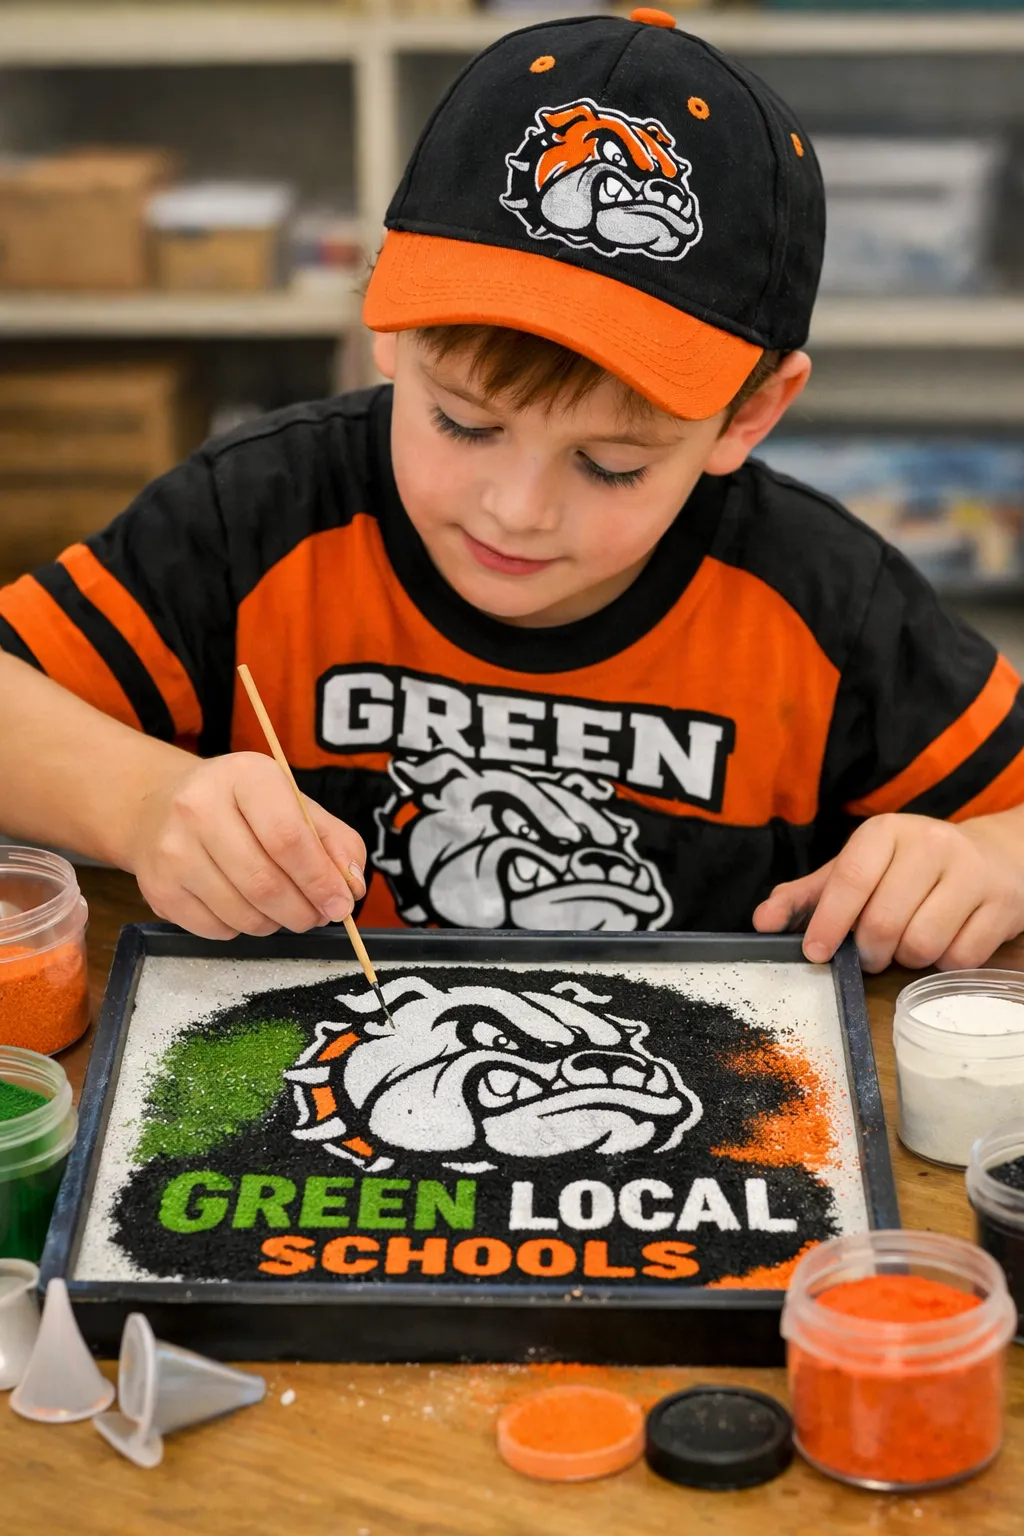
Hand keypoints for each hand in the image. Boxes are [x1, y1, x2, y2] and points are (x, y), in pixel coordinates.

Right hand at [126, 751, 366, 939]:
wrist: (160, 807)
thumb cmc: (242, 807)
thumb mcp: (293, 803)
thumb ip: (334, 841)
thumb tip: (352, 886)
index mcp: (244, 776)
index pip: (288, 838)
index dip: (321, 879)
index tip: (341, 903)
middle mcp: (199, 808)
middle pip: (265, 883)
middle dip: (303, 911)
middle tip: (318, 915)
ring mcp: (172, 850)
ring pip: (243, 914)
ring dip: (276, 923)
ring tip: (283, 908)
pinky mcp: (158, 888)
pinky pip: (217, 930)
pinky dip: (243, 928)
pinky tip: (245, 905)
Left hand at [752, 812, 1023, 972]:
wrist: (993, 856)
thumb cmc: (909, 868)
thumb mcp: (857, 870)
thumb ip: (807, 895)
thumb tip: (762, 922)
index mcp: (886, 831)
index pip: (850, 879)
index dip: (829, 921)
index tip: (815, 952)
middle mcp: (930, 843)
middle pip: (884, 922)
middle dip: (869, 951)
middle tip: (869, 953)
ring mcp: (972, 872)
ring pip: (922, 944)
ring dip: (906, 959)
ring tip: (906, 945)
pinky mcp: (1002, 904)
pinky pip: (960, 957)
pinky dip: (944, 964)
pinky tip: (943, 944)